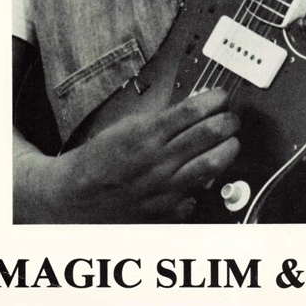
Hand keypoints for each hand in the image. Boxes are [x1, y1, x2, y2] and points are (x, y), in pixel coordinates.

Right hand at [30, 89, 239, 222]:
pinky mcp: (165, 210)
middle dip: (228, 121)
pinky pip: (197, 194)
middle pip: (209, 134)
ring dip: (229, 149)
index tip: (222, 95)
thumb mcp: (126, 126)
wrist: (74, 197)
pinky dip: (206, 182)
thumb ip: (160, 119)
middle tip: (231, 117)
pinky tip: (208, 173)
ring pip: (212, 164)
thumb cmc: (99, 159)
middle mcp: (158, 160)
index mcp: (146, 134)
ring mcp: (164, 187)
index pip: (193, 110)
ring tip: (231, 142)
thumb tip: (193, 108)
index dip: (215, 99)